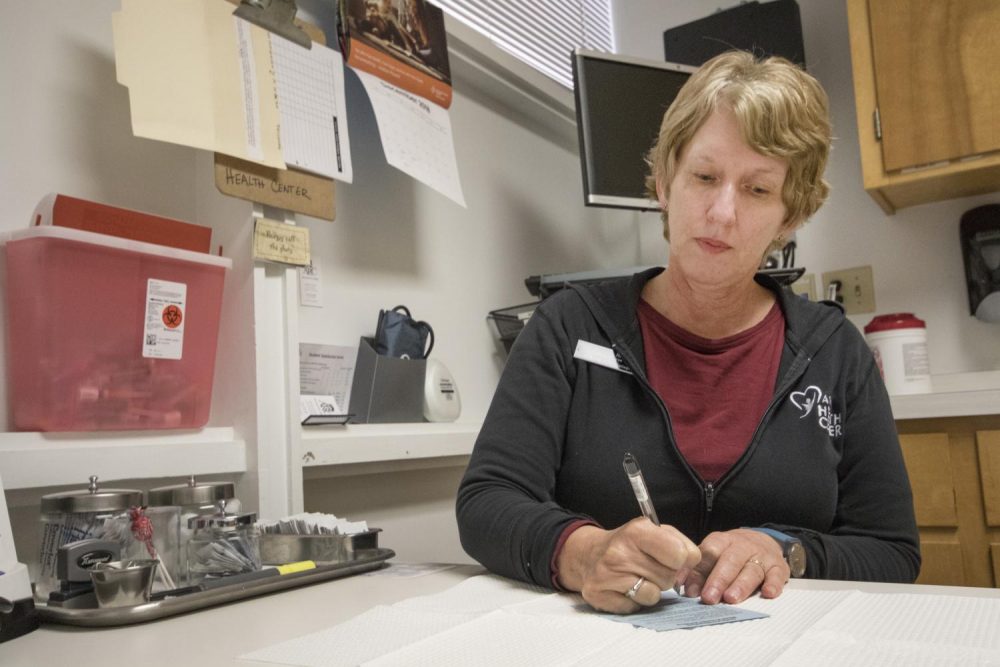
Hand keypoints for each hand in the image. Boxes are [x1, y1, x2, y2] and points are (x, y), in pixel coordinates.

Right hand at [555, 518, 700, 613]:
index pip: (680, 554)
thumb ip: (680, 543)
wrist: (588, 554)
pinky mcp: (599, 595)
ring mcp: (607, 575)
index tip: (672, 558)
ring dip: (651, 590)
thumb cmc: (629, 544)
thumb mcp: (654, 532)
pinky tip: (624, 588)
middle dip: (665, 576)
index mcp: (637, 530)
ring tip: (637, 577)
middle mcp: (620, 551)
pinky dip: (634, 601)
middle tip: (649, 568)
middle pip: (668, 578)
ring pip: (654, 595)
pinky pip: (635, 607)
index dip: (682, 560)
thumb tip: (693, 563)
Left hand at [681, 528, 789, 604]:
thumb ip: (700, 571)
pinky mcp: (779, 566)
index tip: (689, 589)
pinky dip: (773, 584)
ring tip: (731, 599)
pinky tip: (768, 593)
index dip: (698, 571)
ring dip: (741, 585)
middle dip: (718, 580)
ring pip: (751, 569)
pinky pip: (777, 575)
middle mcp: (742, 546)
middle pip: (730, 561)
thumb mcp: (715, 556)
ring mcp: (762, 555)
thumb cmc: (733, 553)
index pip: (709, 553)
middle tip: (709, 597)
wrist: (764, 541)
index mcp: (722, 541)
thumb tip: (684, 588)